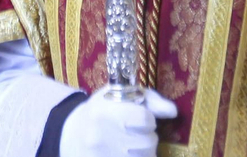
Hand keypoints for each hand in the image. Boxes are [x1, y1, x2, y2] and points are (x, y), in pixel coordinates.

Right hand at [60, 88, 176, 156]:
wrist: (73, 135)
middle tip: (136, 133)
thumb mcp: (120, 96)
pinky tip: (130, 153)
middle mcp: (102, 137)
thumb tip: (173, 111)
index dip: (148, 119)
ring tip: (133, 145)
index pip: (145, 119)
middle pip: (148, 142)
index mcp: (105, 112)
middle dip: (147, 137)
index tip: (141, 118)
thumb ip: (150, 101)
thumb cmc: (101, 111)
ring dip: (144, 152)